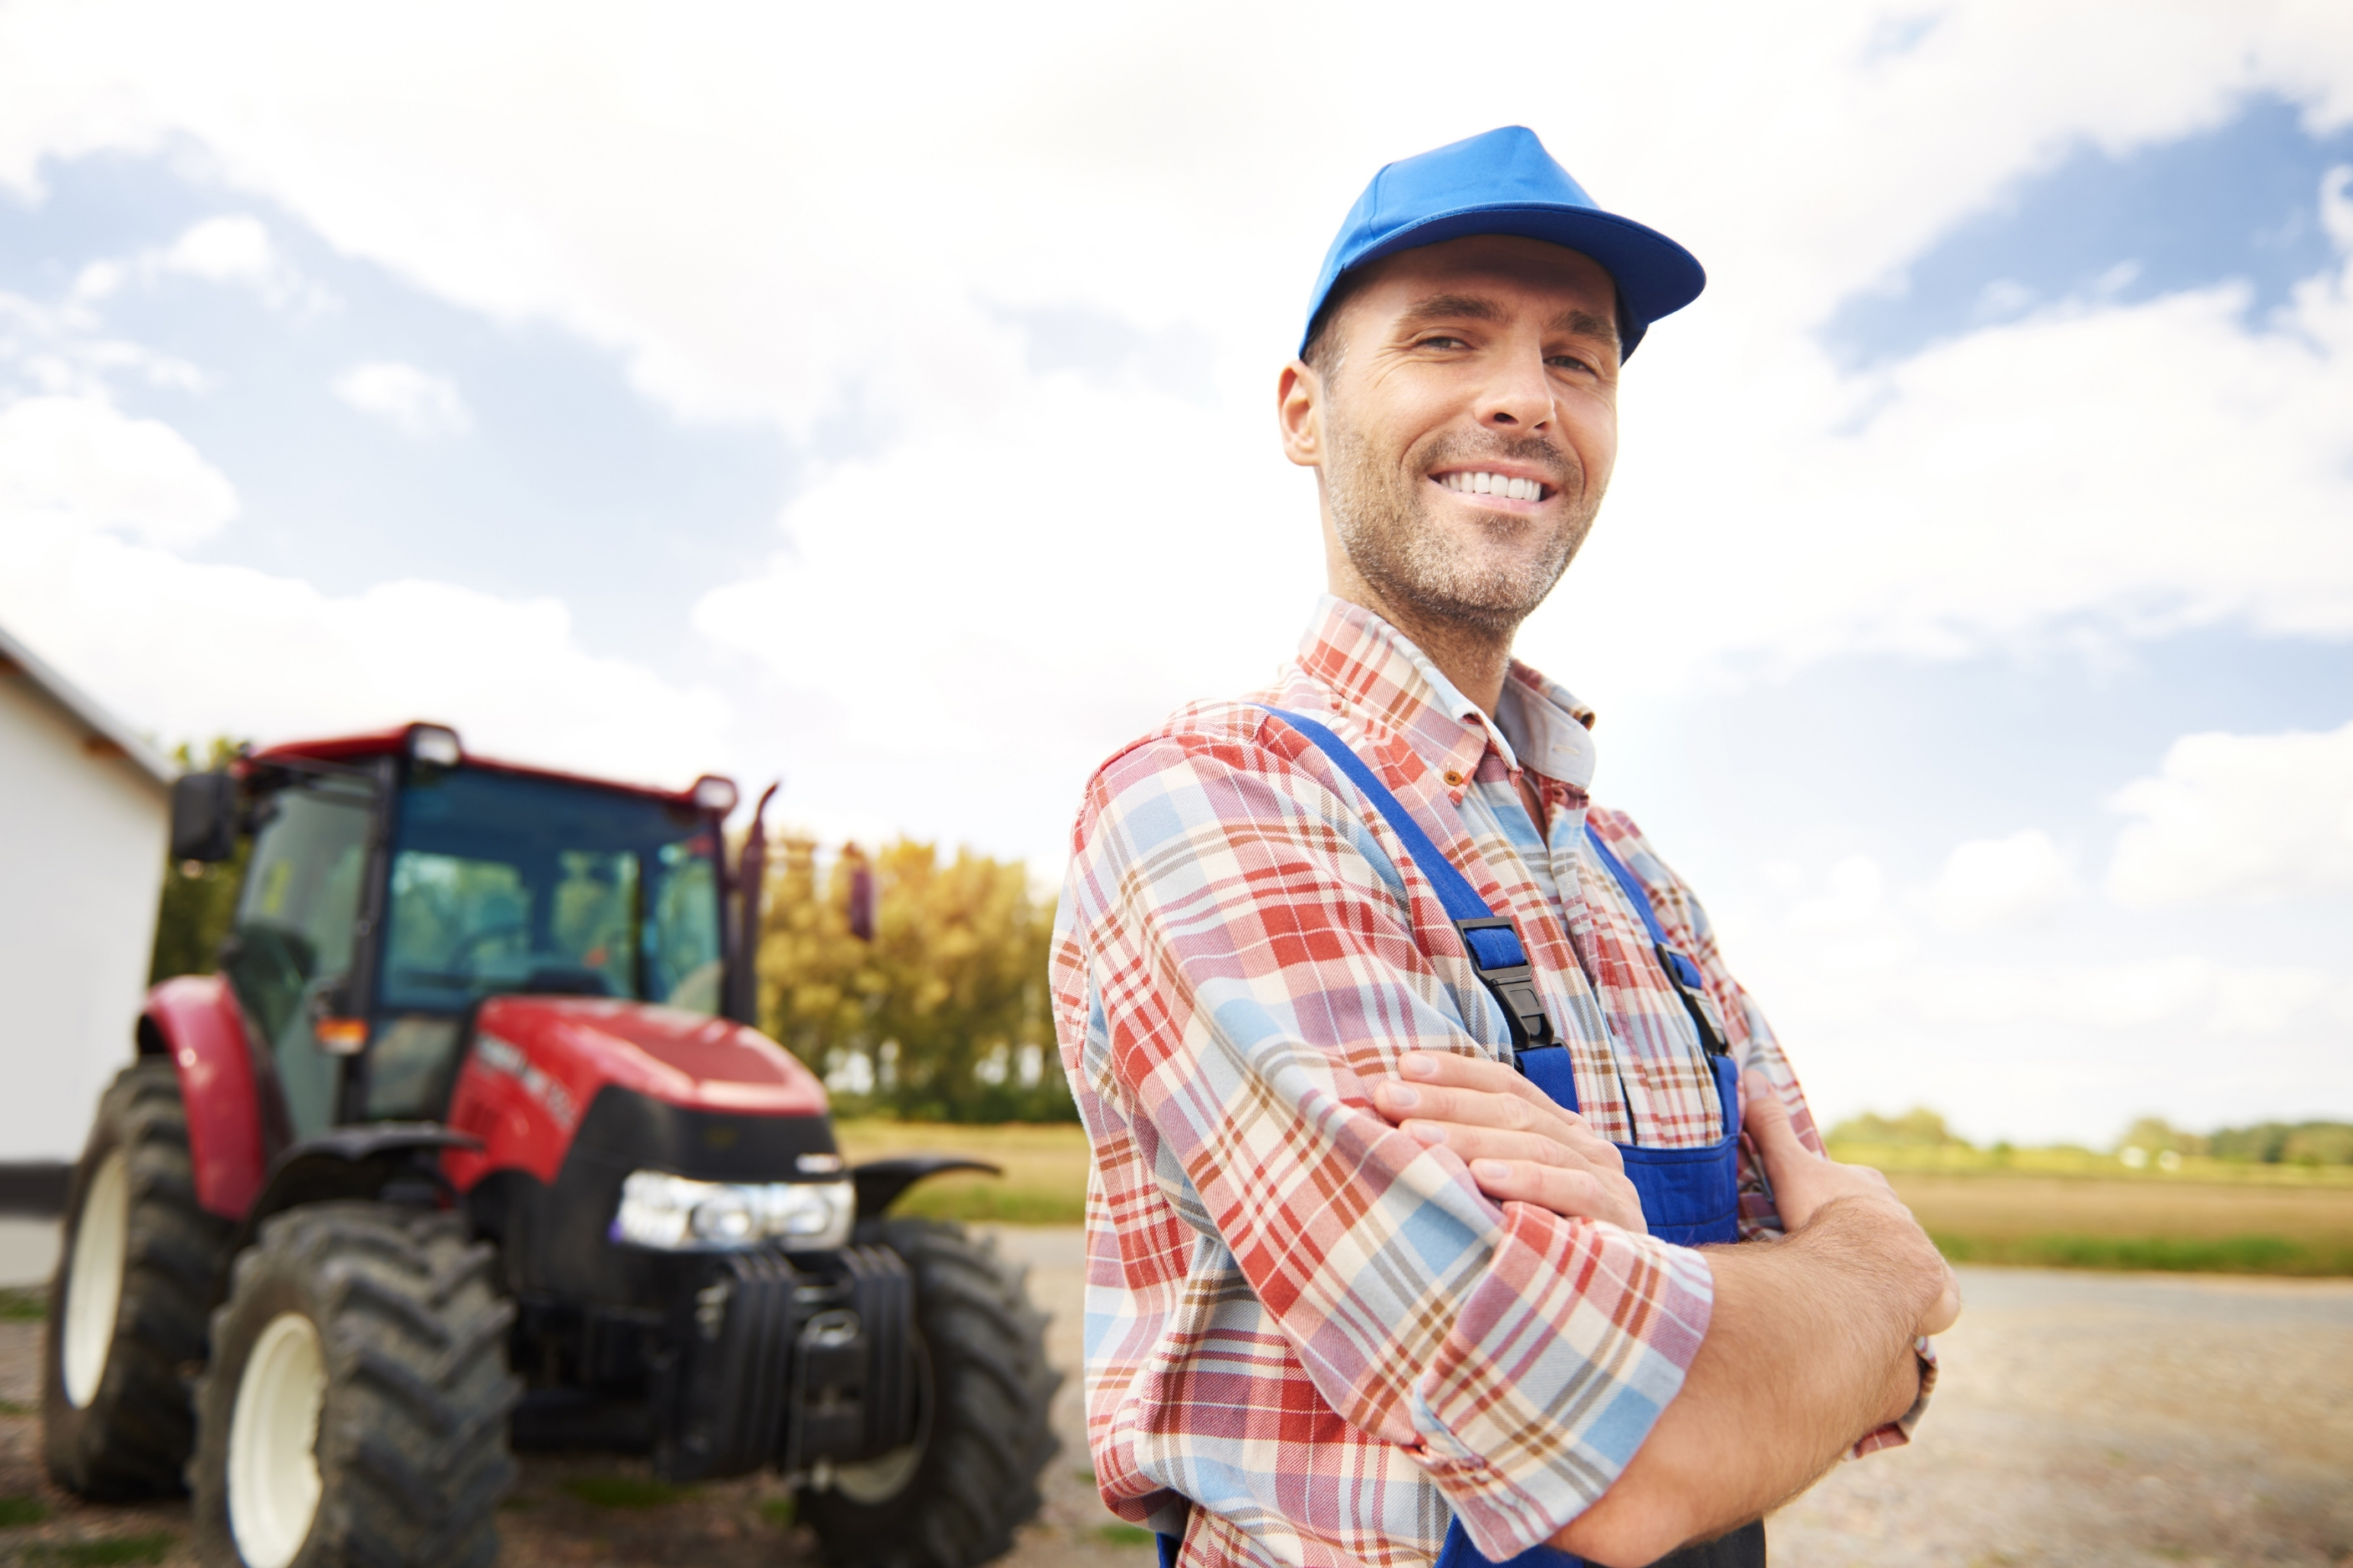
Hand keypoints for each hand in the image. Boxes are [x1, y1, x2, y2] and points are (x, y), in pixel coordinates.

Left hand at [1372, 1051, 1646, 1233]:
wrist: (1616, 1314)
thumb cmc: (1539, 1255)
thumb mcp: (1502, 1199)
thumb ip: (1471, 1162)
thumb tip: (1398, 1127)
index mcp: (1559, 1131)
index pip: (1506, 1084)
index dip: (1455, 1073)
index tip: (1402, 1067)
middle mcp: (1585, 1146)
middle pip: (1512, 1108)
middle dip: (1445, 1101)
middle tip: (1389, 1099)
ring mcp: (1607, 1180)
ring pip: (1535, 1142)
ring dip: (1469, 1137)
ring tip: (1416, 1136)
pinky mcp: (1618, 1219)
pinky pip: (1572, 1189)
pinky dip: (1527, 1179)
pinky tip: (1483, 1177)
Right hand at [1742, 1070, 1961, 1335]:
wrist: (1877, 1259)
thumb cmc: (1831, 1213)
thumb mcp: (1791, 1168)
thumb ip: (1771, 1128)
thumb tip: (1752, 1076)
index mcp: (1869, 1187)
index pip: (1852, 1187)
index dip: (1834, 1198)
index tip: (1816, 1214)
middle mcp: (1902, 1216)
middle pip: (1879, 1224)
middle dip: (1861, 1239)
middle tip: (1832, 1259)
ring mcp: (1922, 1252)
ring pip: (1904, 1260)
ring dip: (1888, 1274)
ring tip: (1862, 1294)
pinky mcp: (1939, 1291)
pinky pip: (1934, 1300)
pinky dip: (1921, 1308)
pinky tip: (1903, 1318)